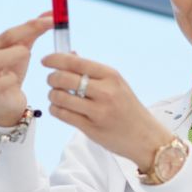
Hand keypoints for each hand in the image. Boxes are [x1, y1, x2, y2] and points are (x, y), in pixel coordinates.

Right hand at [0, 0, 51, 125]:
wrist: (10, 104)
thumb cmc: (12, 71)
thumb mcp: (22, 47)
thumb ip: (33, 30)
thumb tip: (52, 13)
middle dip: (27, 29)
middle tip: (48, 22)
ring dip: (18, 53)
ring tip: (28, 53)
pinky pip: (3, 80)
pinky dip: (14, 76)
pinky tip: (16, 79)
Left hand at [43, 53, 173, 170]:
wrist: (145, 138)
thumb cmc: (128, 108)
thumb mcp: (117, 84)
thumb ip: (93, 71)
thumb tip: (69, 54)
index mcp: (111, 76)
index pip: (75, 62)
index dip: (55, 59)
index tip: (45, 60)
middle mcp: (105, 92)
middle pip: (64, 78)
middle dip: (51, 78)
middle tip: (52, 81)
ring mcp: (98, 111)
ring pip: (60, 97)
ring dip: (52, 95)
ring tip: (56, 96)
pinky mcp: (91, 128)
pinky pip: (63, 114)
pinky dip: (55, 109)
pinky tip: (59, 108)